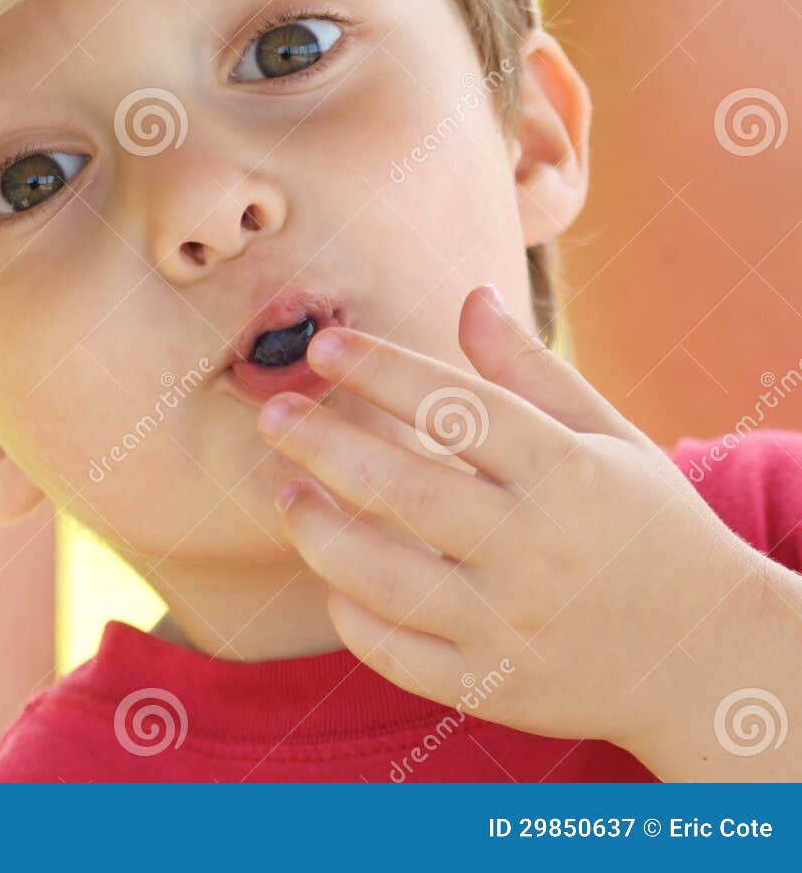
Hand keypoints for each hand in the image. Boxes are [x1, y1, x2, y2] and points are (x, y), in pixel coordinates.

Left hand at [256, 283, 777, 760]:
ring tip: (288, 492)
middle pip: (405, 491)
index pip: (459, 409)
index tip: (324, 346)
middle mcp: (535, 550)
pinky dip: (350, 614)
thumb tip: (472, 295)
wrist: (710, 658)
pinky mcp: (489, 687)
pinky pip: (394, 653)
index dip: (384, 371)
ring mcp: (510, 626)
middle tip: (273, 414)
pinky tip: (331, 575)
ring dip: (319, 531)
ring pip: (385, 577)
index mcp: (568, 475)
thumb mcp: (610, 439)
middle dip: (325, 445)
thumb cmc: (649, 529)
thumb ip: (533, 371)